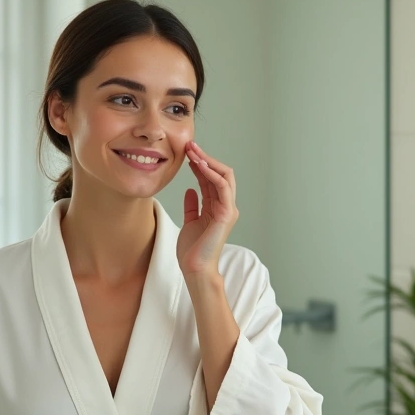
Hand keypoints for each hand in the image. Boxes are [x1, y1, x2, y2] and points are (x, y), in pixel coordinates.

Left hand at [177, 141, 238, 276]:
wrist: (195, 268)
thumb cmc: (192, 250)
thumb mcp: (190, 222)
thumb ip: (192, 206)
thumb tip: (190, 190)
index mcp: (217, 207)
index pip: (211, 179)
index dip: (200, 163)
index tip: (186, 152)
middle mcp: (225, 206)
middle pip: (220, 173)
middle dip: (205, 157)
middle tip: (190, 146)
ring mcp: (228, 209)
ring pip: (224, 176)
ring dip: (208, 161)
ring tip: (193, 151)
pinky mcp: (226, 214)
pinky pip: (223, 188)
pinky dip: (212, 174)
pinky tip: (199, 165)